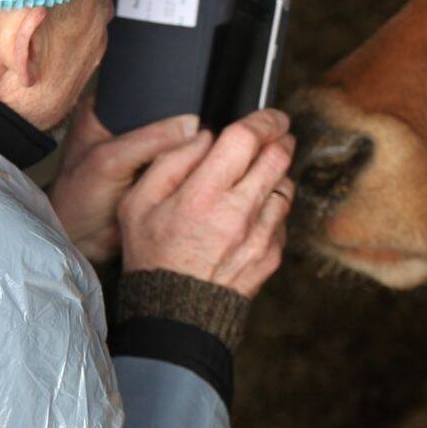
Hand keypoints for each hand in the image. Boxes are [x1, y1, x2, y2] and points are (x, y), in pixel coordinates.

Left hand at [50, 95, 201, 262]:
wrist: (85, 242)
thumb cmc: (79, 198)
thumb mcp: (110, 160)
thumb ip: (148, 140)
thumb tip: (193, 125)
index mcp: (107, 107)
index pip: (147, 89)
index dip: (169, 93)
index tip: (196, 98)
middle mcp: (128, 124)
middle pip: (168, 113)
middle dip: (184, 123)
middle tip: (205, 129)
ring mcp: (145, 149)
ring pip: (178, 139)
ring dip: (191, 147)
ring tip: (206, 148)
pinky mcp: (159, 171)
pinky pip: (182, 162)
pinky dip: (191, 165)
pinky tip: (200, 165)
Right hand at [119, 108, 296, 297]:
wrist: (177, 312)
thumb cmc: (153, 256)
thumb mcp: (139, 203)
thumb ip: (171, 161)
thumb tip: (204, 137)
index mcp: (204, 193)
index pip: (248, 138)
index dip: (265, 119)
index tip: (270, 116)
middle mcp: (239, 211)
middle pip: (279, 157)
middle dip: (280, 139)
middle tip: (275, 135)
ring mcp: (260, 234)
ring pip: (286, 185)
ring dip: (277, 173)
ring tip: (257, 176)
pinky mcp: (272, 253)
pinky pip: (283, 217)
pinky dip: (273, 207)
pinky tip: (252, 212)